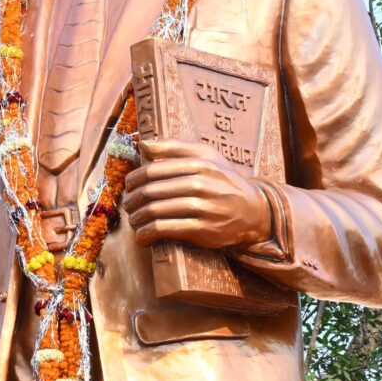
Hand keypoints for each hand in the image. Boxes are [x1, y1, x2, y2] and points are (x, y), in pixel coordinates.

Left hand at [123, 139, 270, 248]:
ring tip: (133, 221)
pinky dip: (147, 233)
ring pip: (155, 211)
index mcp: (198, 164)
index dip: (134, 179)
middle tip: (128, 206)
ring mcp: (201, 207)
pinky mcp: (201, 229)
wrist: (253, 212)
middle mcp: (199, 184)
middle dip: (132, 200)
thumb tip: (143, 144)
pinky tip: (142, 236)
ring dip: (137, 218)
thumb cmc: (223, 180)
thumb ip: (174, 147)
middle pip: (151, 191)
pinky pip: (165, 229)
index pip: (153, 170)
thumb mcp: (206, 156)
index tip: (128, 186)